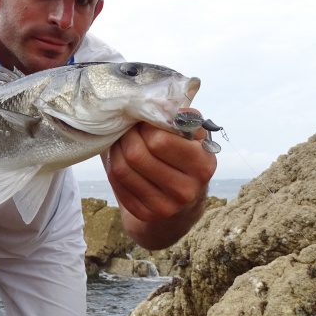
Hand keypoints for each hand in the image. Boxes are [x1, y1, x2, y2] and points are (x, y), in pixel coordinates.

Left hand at [104, 109, 216, 247]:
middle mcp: (187, 189)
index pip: (160, 140)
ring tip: (119, 139)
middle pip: (137, 155)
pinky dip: (112, 167)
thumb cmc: (185, 158)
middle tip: (126, 127)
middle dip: (126, 136)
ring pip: (122, 169)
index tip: (143, 118)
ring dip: (115, 149)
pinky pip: (117, 184)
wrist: (182, 205)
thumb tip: (163, 100)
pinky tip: (118, 158)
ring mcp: (166, 206)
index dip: (145, 125)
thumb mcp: (193, 138)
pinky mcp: (146, 214)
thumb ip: (183, 118)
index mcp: (203, 164)